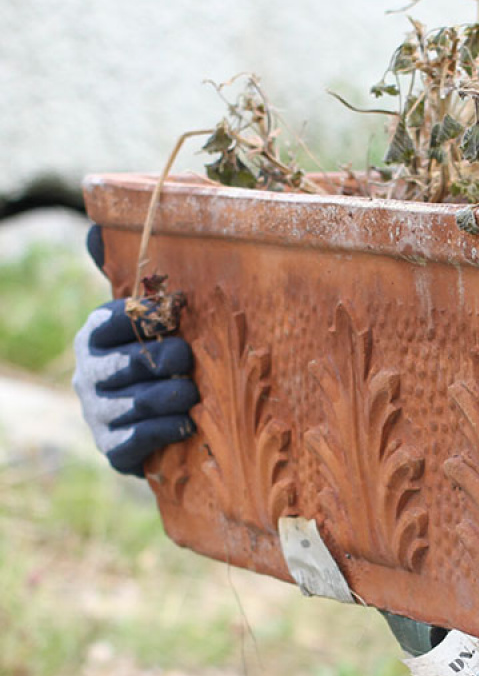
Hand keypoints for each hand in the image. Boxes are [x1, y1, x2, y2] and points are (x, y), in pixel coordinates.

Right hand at [72, 228, 198, 476]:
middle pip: (128, 363)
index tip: (175, 317)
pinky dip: (166, 429)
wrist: (159, 425)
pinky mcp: (112, 449)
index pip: (111, 320)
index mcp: (94, 336)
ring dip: (172, 395)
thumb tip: (97, 226)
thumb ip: (126, 275)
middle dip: (166, 359)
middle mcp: (88, 374)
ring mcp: (97, 413)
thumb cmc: (159, 358)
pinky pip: (137, 439)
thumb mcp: (148, 318)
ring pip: (135, 402)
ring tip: (194, 392)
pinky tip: (188, 424)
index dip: (146, 318)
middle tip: (189, 359)